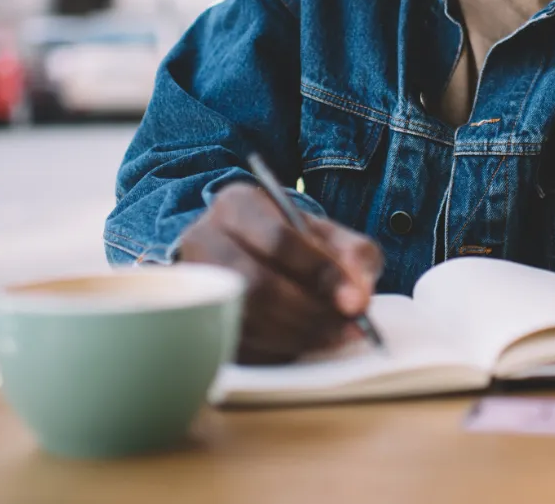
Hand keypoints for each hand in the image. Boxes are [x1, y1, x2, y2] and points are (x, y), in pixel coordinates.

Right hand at [176, 183, 382, 363]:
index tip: (356, 301)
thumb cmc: (291, 242)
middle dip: (311, 312)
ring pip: (247, 320)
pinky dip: (279, 350)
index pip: (279, 239)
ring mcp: (195, 283)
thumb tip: (359, 297)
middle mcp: (203, 239)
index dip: (321, 273)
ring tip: (334, 335)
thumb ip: (353, 254)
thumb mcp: (326, 234)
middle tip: (348, 326)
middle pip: (258, 284)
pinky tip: (305, 343)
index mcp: (236, 205)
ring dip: (299, 335)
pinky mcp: (196, 321)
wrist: (247, 254)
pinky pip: (239, 345)